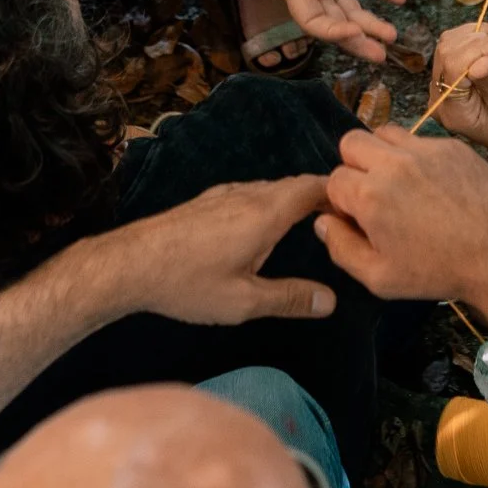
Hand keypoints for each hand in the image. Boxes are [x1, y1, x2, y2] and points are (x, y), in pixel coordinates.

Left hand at [112, 177, 338, 324]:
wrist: (129, 264)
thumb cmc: (188, 283)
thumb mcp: (243, 302)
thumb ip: (289, 299)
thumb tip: (330, 301)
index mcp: (265, 213)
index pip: (314, 187)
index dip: (340, 194)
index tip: (358, 211)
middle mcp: (248, 194)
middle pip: (295, 185)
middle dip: (321, 199)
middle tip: (342, 222)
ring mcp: (224, 195)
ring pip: (271, 189)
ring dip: (294, 201)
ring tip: (310, 225)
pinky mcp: (206, 202)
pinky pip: (250, 194)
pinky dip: (270, 204)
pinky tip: (264, 227)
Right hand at [316, 129, 487, 306]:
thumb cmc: (440, 272)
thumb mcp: (380, 278)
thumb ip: (341, 248)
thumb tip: (323, 221)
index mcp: (370, 195)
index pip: (333, 180)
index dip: (341, 202)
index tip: (359, 219)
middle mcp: (394, 163)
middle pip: (351, 142)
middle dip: (354, 167)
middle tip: (374, 196)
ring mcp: (425, 149)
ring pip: (384, 133)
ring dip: (382, 155)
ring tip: (400, 185)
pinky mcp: (452, 146)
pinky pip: (419, 139)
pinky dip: (416, 157)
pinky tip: (433, 186)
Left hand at [425, 23, 487, 172]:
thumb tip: (479, 61)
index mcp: (454, 113)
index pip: (453, 67)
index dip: (478, 48)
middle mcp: (441, 99)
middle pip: (448, 52)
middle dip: (479, 39)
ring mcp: (442, 86)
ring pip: (450, 43)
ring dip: (478, 35)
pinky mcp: (449, 75)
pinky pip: (456, 45)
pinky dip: (477, 38)